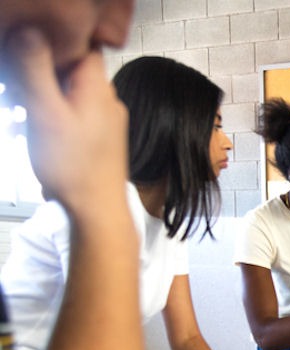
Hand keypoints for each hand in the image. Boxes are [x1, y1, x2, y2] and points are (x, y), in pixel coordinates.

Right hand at [2, 30, 127, 222]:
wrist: (97, 212)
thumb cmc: (73, 166)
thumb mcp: (45, 112)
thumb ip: (35, 69)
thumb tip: (29, 31)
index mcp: (97, 87)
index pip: (80, 44)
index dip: (52, 43)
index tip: (27, 57)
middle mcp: (107, 99)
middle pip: (70, 69)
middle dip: (38, 75)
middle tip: (15, 95)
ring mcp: (105, 119)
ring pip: (67, 93)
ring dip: (40, 99)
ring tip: (21, 119)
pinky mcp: (99, 137)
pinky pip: (71, 115)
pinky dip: (50, 118)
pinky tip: (34, 135)